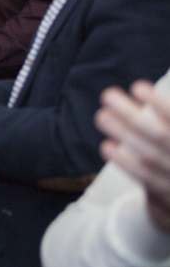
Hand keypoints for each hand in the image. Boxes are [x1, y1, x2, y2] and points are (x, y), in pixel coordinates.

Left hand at [97, 81, 169, 231]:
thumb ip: (166, 118)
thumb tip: (141, 91)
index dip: (159, 104)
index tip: (137, 87)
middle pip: (161, 136)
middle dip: (133, 115)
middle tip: (108, 95)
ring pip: (150, 157)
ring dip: (124, 135)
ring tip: (102, 115)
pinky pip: (147, 179)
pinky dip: (126, 163)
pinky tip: (107, 146)